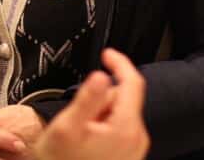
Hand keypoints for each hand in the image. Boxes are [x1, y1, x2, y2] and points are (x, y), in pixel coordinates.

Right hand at [34, 49, 149, 159]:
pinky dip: (102, 131)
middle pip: (123, 100)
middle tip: (80, 117)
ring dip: (99, 117)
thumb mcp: (67, 128)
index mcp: (126, 127)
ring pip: (118, 116)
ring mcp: (134, 151)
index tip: (108, 54)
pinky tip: (85, 145)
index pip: (132, 82)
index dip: (119, 63)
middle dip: (101, 100)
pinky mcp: (127, 158)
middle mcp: (136, 139)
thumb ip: (87, 98)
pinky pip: (117, 132)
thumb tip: (101, 74)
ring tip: (80, 136)